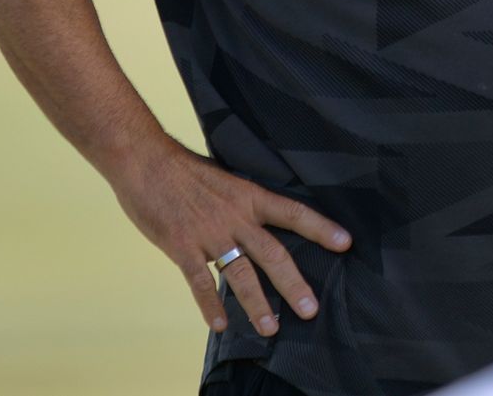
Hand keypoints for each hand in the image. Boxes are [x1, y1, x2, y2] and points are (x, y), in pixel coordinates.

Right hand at [109, 140, 350, 336]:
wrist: (147, 162)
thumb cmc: (187, 170)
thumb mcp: (228, 179)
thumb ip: (246, 203)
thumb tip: (266, 219)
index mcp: (250, 197)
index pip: (294, 213)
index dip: (320, 228)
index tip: (345, 243)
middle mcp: (236, 217)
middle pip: (272, 254)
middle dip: (293, 284)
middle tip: (310, 310)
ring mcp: (209, 234)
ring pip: (239, 275)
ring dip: (256, 304)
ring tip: (270, 329)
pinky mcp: (181, 247)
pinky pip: (200, 281)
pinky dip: (210, 305)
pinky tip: (220, 326)